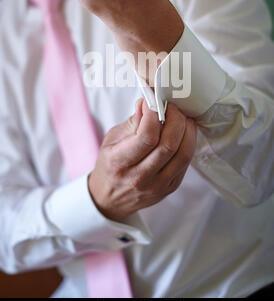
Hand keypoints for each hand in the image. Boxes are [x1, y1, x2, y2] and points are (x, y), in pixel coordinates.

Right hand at [88, 98, 196, 221]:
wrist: (110, 198)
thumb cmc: (110, 165)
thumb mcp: (111, 140)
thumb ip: (131, 122)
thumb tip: (146, 103)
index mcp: (119, 163)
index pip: (146, 138)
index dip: (154, 115)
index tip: (154, 102)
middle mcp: (139, 177)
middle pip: (168, 145)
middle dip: (175, 119)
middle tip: (172, 107)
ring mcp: (157, 185)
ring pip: (183, 154)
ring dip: (187, 131)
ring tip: (182, 117)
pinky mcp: (170, 188)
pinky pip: (186, 163)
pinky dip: (188, 143)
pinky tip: (184, 132)